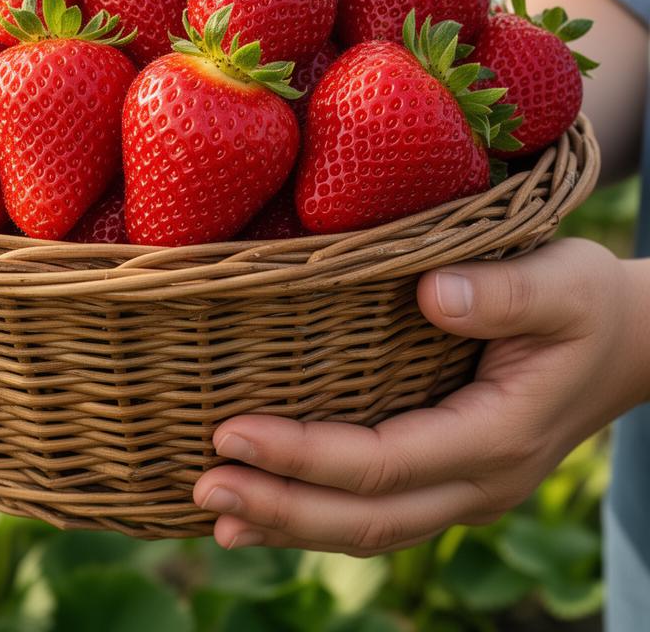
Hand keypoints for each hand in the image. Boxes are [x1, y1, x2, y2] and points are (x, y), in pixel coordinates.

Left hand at [193, 238, 649, 552]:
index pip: (384, 462)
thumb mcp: (562, 283)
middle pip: (368, 518)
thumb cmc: (585, 302)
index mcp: (497, 435)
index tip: (232, 432)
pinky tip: (267, 510)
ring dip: (291, 524)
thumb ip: (503, 293)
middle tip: (203, 488)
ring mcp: (463, 487)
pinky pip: (380, 511)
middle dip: (282, 509)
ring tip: (216, 514)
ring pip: (371, 528)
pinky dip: (318, 516)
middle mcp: (477, 480)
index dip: (305, 456)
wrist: (625, 342)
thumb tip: (431, 294)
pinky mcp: (448, 476)